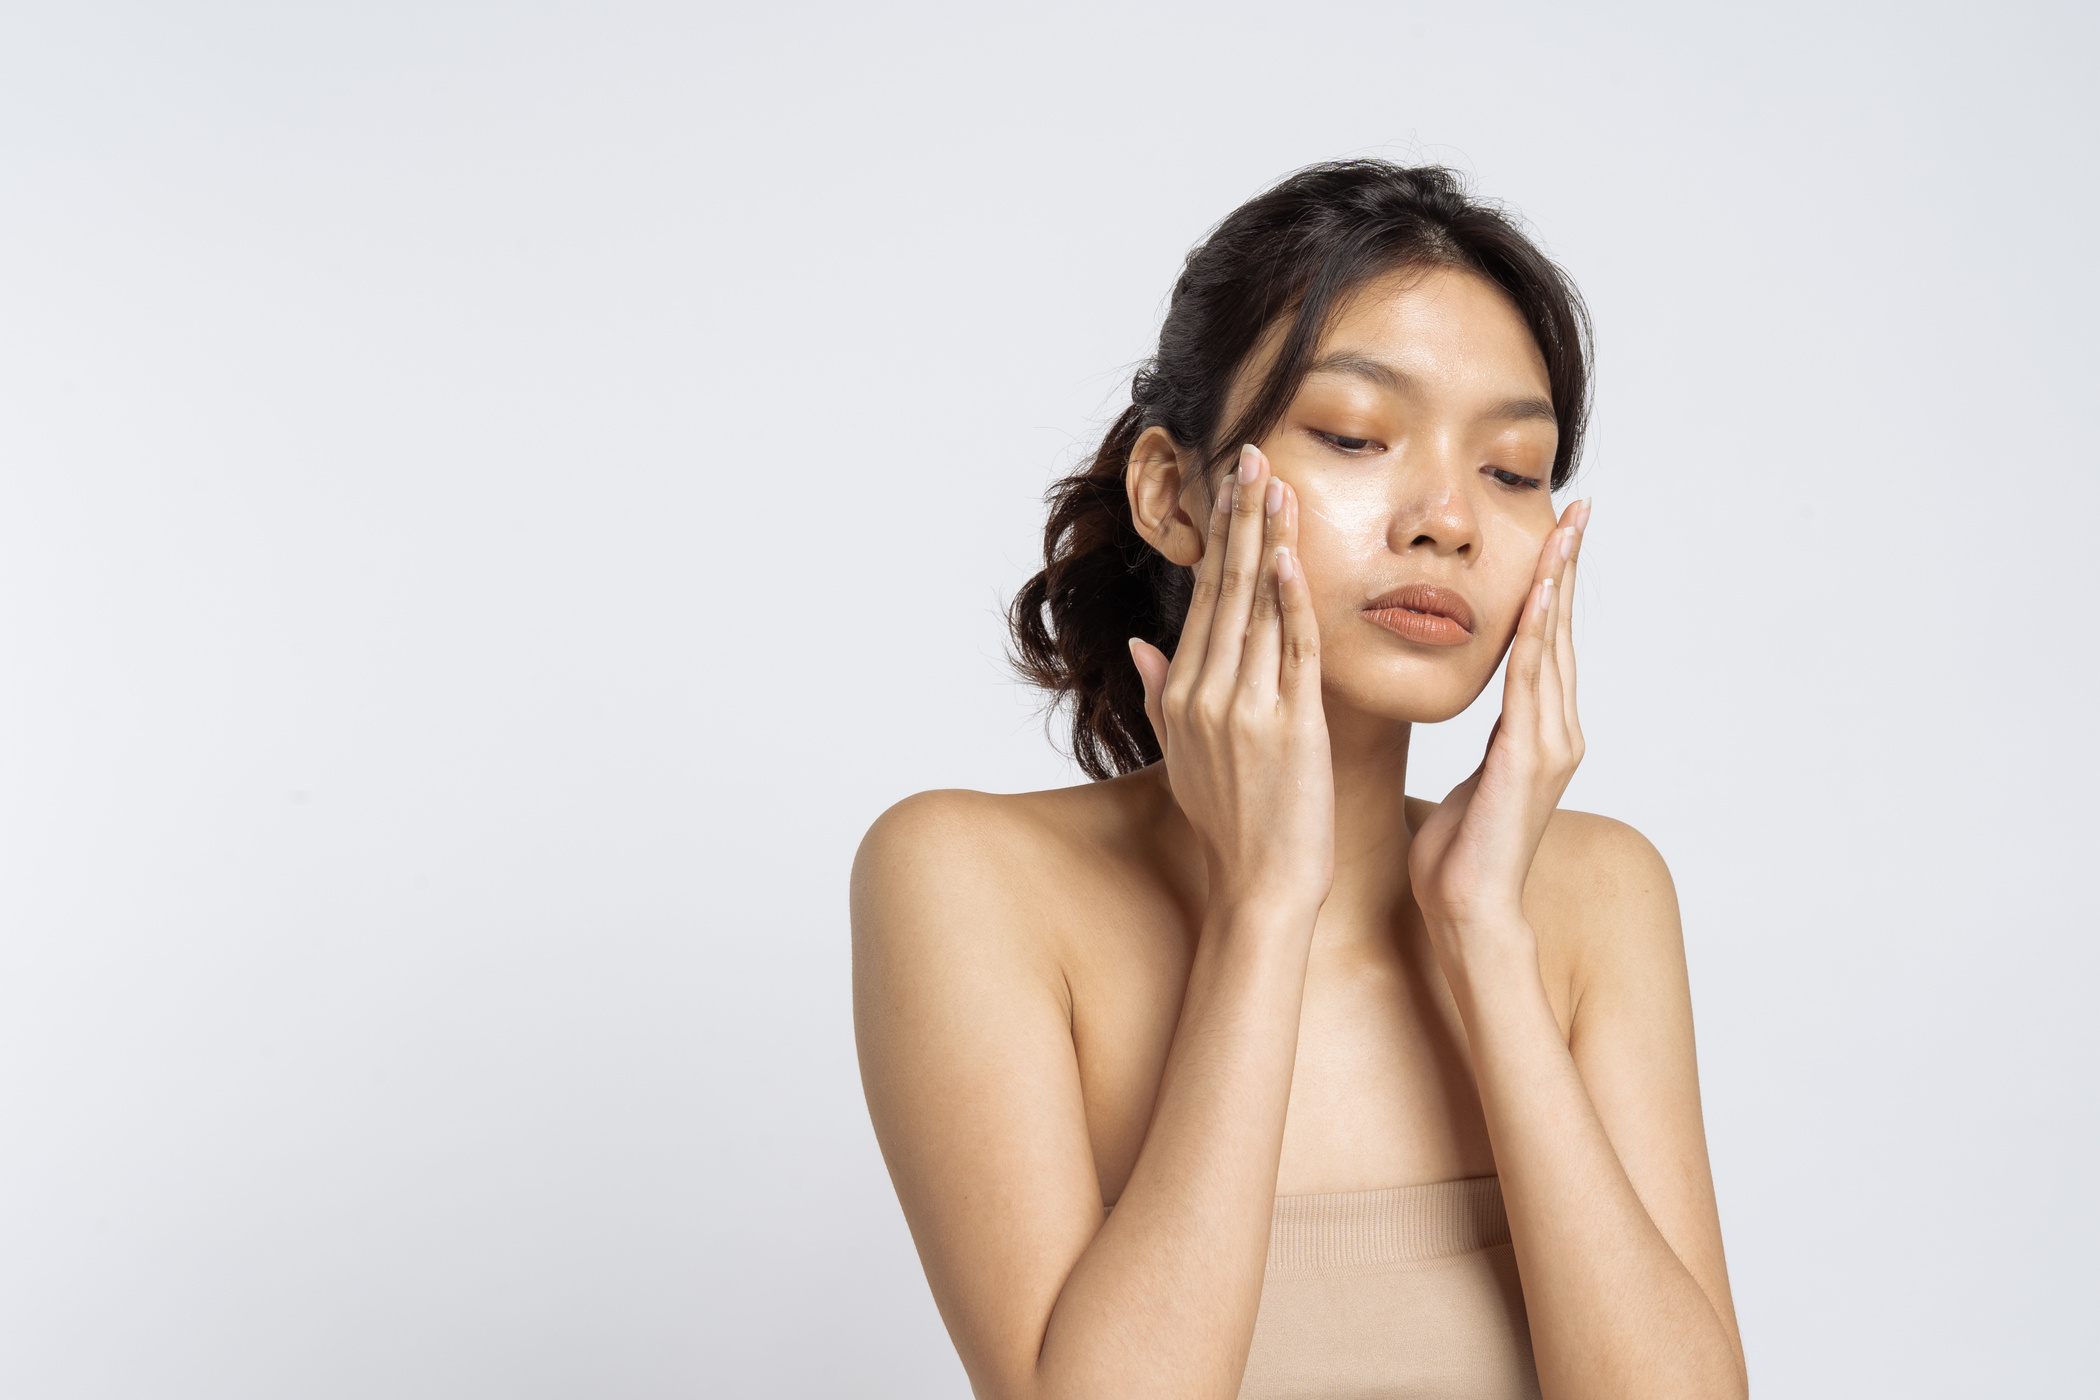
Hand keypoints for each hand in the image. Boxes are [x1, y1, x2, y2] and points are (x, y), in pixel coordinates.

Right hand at [1130, 445, 1333, 917]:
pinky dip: (1292, 603)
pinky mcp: (1288, 727)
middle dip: (1239, 519)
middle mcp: (1207, 694)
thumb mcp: (1183, 758)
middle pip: (1225, 589)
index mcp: (1184, 696)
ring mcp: (1245, 709)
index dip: (1219, 540)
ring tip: (1276, 483)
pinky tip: (1291, 558)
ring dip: (1266, 541)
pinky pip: (1291, 652)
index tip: (1230, 488)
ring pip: (1256, 609)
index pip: (1203, 601)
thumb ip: (1162, 696)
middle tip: (1251, 455)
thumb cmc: (1230, 826)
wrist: (1260, 886)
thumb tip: (1142, 646)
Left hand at [1408, 499, 1590, 949]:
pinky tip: (1537, 596)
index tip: (1554, 535)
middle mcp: (1554, 732)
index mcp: (1535, 734)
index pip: (1544, 644)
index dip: (1550, 588)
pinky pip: (1531, 684)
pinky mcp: (1530, 760)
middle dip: (1568, 568)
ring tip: (1564, 530)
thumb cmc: (1454, 856)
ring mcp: (1549, 745)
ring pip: (1553, 647)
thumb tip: (1454, 718)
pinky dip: (1536, 636)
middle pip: (1560, 632)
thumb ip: (1477, 746)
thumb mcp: (1463, 783)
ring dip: (1557, 585)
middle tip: (1577, 508)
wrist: (1465, 914)